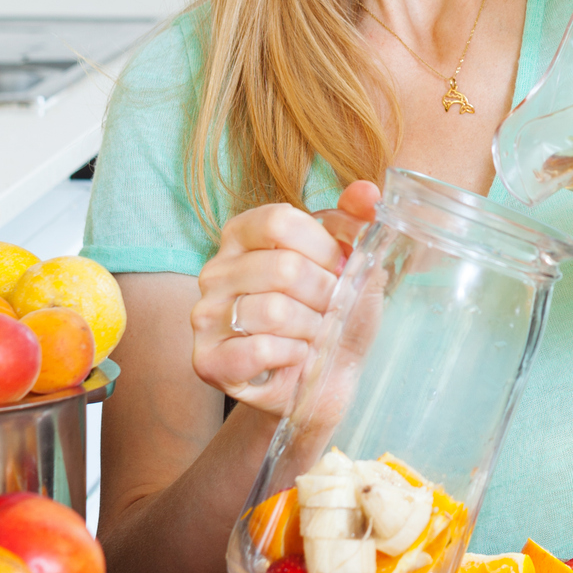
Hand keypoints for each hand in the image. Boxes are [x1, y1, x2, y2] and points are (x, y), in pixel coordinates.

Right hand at [190, 180, 379, 414]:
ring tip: (315, 335)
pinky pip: (259, 349)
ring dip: (312, 328)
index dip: (325, 246)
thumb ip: (358, 222)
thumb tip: (368, 192)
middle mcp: (215, 272)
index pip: (281, 220)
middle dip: (325, 294)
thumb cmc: (336, 315)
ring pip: (273, 311)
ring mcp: (205, 317)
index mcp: (242, 236)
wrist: (329, 380)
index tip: (341, 268)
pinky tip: (297, 357)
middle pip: (283, 268)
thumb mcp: (354, 264)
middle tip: (332, 310)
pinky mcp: (208, 361)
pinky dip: (293, 356)